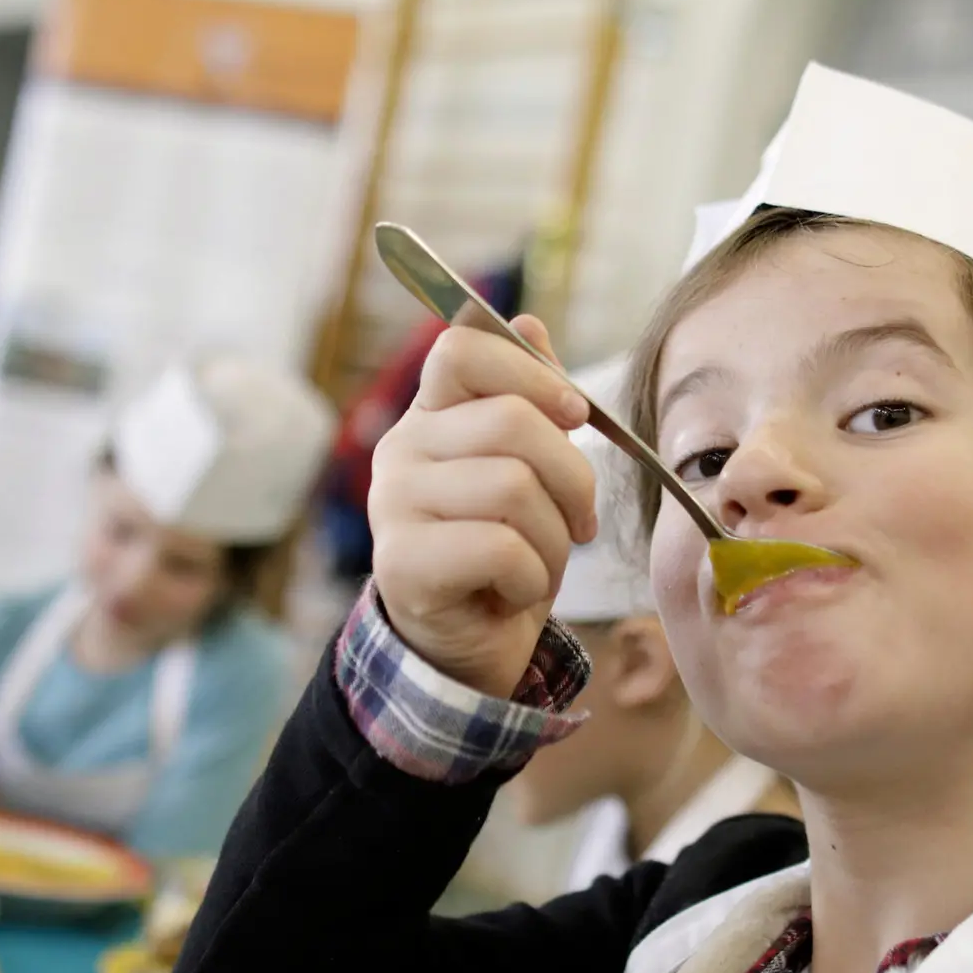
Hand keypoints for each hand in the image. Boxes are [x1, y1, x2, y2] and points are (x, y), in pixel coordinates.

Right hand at [368, 316, 596, 697]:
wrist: (468, 649)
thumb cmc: (505, 556)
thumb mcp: (530, 471)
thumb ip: (529, 401)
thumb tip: (530, 323)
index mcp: (430, 417)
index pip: (462, 348)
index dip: (532, 373)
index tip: (574, 415)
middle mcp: (400, 451)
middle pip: (511, 422)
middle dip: (572, 479)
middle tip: (580, 521)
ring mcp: (392, 505)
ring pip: (514, 487)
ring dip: (555, 538)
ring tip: (541, 563)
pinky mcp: (401, 563)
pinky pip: (502, 548)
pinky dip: (531, 579)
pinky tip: (514, 593)